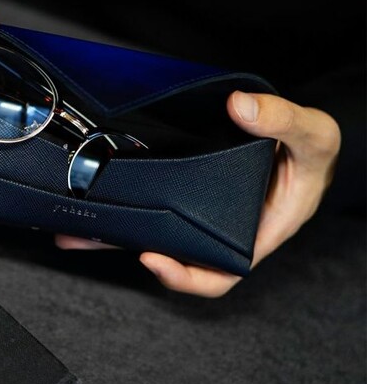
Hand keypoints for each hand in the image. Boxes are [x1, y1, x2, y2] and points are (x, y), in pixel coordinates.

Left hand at [56, 91, 340, 297]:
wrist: (299, 139)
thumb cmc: (313, 153)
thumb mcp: (312, 136)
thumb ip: (284, 121)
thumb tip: (241, 107)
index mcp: (252, 234)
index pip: (215, 273)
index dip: (183, 276)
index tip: (152, 257)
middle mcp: (218, 227)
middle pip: (169, 253)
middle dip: (125, 247)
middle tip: (84, 233)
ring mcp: (198, 210)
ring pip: (152, 229)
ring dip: (112, 228)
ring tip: (70, 221)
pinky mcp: (185, 190)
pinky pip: (153, 201)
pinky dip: (124, 200)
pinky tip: (93, 188)